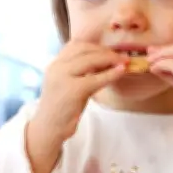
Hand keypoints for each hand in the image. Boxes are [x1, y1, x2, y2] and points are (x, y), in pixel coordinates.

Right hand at [26, 42, 126, 172]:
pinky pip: (97, 78)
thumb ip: (78, 71)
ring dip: (110, 58)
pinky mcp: (74, 90)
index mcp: (54, 64)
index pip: (75, 44)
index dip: (94, 45)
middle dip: (105, 50)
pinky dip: (112, 74)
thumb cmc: (61, 108)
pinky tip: (121, 72)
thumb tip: (103, 61)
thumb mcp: (66, 83)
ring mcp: (63, 77)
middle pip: (84, 49)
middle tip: (121, 56)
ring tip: (124, 62)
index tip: (108, 49)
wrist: (49, 128)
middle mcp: (57, 67)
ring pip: (91, 59)